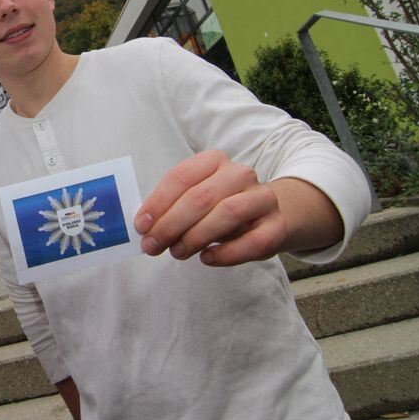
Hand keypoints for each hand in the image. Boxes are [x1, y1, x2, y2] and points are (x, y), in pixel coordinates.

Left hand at [133, 150, 286, 265]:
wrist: (271, 214)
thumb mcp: (198, 198)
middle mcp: (240, 174)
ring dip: (196, 236)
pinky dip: (226, 253)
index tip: (142, 225)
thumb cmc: (222, 206)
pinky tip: (206, 258)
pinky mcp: (276, 225)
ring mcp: (262, 198)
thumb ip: (173, 208)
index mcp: (214, 161)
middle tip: (152, 245)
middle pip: (200, 197)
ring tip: (177, 252)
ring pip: (227, 214)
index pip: (181, 177)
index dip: (158, 202)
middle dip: (170, 224)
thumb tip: (146, 228)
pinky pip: (252, 241)